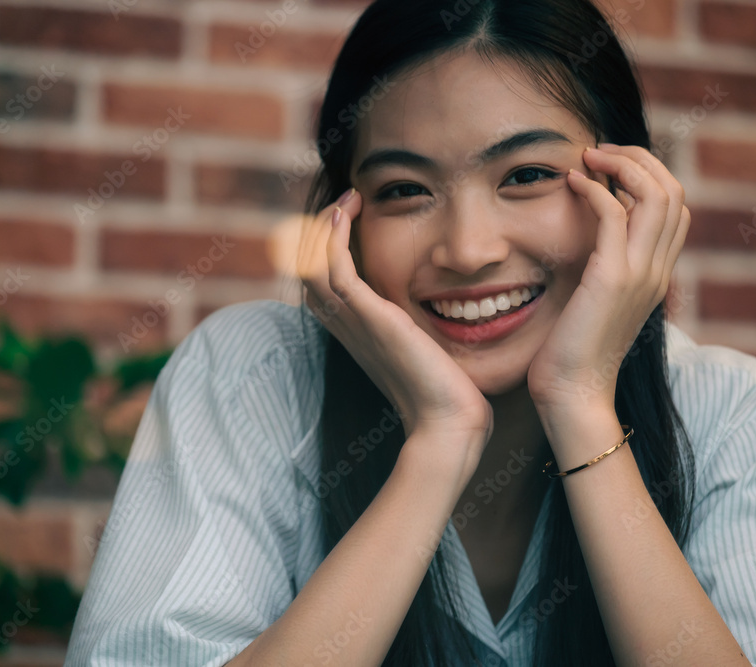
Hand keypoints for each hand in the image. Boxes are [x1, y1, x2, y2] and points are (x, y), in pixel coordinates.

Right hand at [297, 189, 493, 460]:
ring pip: (311, 266)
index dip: (324, 251)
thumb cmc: (448, 394)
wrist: (449, 424)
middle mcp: (348, 328)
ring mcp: (355, 323)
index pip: (322, 286)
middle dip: (318, 233)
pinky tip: (345, 211)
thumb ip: (423, 330)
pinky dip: (331, 236)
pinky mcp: (370, 317)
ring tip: (347, 199)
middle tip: (345, 203)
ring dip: (323, 226)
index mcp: (358, 334)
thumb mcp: (429, 350)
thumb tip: (446, 313)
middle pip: (306, 273)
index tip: (349, 220)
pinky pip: (332, 269)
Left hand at [526, 143, 690, 412]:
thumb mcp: (597, 306)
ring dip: (622, 164)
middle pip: (674, 191)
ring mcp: (640, 273)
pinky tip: (571, 182)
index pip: (675, 208)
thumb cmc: (573, 354)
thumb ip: (604, 273)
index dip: (648, 176)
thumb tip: (589, 246)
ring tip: (589, 157)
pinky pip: (614, 213)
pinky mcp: (613, 278)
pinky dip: (595, 187)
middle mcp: (657, 270)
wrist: (574, 396)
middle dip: (638, 159)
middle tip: (599, 153)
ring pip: (657, 193)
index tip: (608, 169)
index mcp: (656, 275)